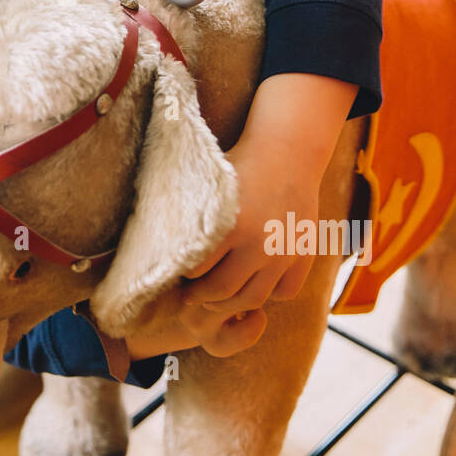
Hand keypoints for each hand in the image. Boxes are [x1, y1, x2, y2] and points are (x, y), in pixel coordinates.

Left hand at [176, 131, 321, 348]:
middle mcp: (260, 244)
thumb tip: (150, 246)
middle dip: (202, 296)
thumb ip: (184, 217)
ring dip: (232, 303)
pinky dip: (269, 294)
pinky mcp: (304, 254)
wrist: (286, 152)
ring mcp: (285, 253)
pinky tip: (255, 282)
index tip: (178, 272)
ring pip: (253, 299)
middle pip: (222, 292)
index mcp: (231, 226)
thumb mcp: (207, 188)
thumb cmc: (238, 166)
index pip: (196, 271)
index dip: (184, 274)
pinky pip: (284, 292)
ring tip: (218, 296)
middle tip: (192, 294)